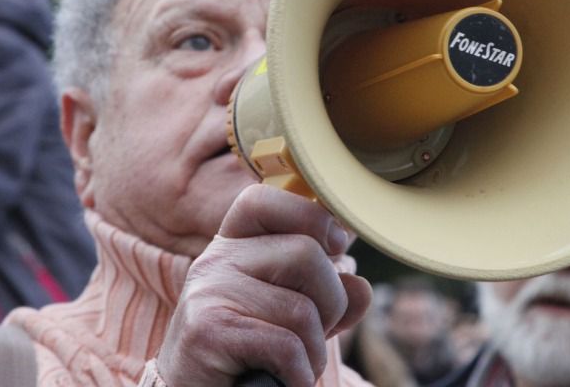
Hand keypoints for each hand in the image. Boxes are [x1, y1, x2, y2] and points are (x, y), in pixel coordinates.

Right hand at [157, 185, 372, 386]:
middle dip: (331, 304)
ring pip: (302, 309)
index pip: (264, 200)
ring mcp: (209, 293)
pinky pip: (287, 347)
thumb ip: (327, 298)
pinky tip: (283, 381)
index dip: (309, 215)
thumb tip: (360, 287)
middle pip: (305, 254)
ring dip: (313, 352)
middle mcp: (215, 260)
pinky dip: (299, 375)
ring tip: (291, 367)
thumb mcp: (293, 319)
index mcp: (232, 246)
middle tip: (312, 336)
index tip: (336, 244)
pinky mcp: (208, 331)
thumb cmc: (246, 357)